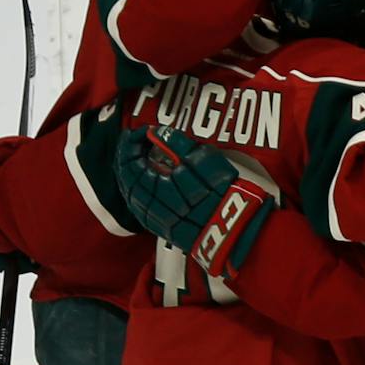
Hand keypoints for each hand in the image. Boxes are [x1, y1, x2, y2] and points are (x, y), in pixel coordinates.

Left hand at [115, 127, 268, 280]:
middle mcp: (148, 205)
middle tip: (139, 143)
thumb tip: (156, 133)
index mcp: (153, 185)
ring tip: (143, 162)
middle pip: (126, 177)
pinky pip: (141, 209)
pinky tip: (148, 187)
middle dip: (130, 156)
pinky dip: (139, 193)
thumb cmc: (224, 196)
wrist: (237, 233)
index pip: (129, 158)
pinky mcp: (164, 231)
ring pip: (131, 194)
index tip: (143, 131)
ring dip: (133, 175)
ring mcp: (155, 220)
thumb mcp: (204, 160)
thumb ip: (177, 143)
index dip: (132, 141)